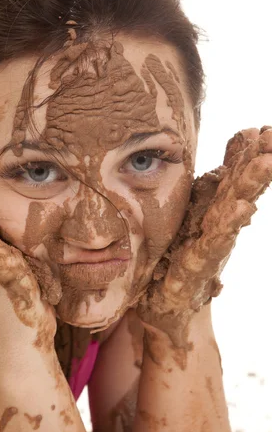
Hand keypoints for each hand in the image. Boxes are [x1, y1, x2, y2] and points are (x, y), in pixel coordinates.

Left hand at [138, 127, 271, 344]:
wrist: (169, 303)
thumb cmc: (182, 252)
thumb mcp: (196, 210)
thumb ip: (217, 179)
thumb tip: (239, 140)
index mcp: (215, 206)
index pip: (235, 173)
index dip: (249, 151)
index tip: (264, 128)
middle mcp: (218, 223)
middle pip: (241, 187)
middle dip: (259, 161)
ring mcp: (211, 244)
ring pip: (233, 210)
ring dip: (251, 186)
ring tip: (267, 162)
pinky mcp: (197, 266)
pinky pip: (214, 242)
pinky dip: (230, 224)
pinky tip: (243, 208)